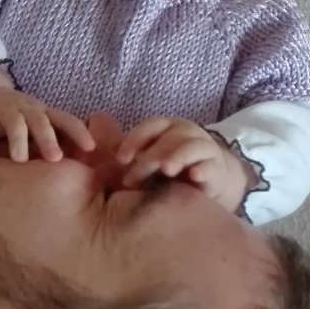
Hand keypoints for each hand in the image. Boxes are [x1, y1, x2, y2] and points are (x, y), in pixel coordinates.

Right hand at [0, 87, 95, 163]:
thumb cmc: (22, 119)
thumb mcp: (40, 126)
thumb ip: (57, 143)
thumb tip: (85, 172)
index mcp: (45, 114)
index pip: (66, 121)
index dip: (79, 133)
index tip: (91, 148)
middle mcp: (26, 110)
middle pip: (40, 121)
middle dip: (48, 138)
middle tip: (55, 158)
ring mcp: (3, 111)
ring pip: (13, 123)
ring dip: (17, 139)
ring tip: (19, 160)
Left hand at [117, 117, 254, 211]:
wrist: (208, 181)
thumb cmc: (170, 169)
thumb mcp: (146, 159)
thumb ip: (125, 155)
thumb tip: (93, 143)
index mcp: (166, 128)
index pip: (149, 127)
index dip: (134, 141)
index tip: (120, 160)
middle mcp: (185, 133)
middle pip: (168, 139)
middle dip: (150, 158)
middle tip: (133, 177)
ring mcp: (203, 148)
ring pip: (189, 148)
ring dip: (176, 157)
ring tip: (166, 168)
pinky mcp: (216, 168)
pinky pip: (210, 166)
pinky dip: (202, 170)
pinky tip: (193, 176)